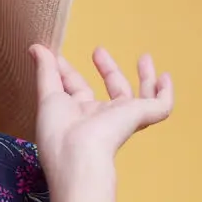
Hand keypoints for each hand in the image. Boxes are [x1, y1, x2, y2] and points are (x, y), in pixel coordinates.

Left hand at [29, 44, 173, 187]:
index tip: (57, 57)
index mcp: (79, 116)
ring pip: (140, 97)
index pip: (78, 90)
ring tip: (144, 57)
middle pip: (110, 91)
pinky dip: (166, 93)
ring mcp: (123, 117)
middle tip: (98, 50)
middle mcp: (103, 117)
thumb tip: (35, 46)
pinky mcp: (141, 116)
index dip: (70, 73)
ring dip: (143, 77)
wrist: (78, 154)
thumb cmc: (58, 132)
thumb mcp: (48, 95)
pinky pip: (161, 106)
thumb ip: (45, 71)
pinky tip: (165, 76)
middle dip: (106, 70)